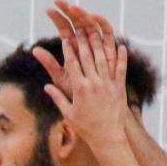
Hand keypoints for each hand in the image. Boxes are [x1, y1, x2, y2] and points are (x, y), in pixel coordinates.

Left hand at [34, 0, 118, 99]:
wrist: (94, 105)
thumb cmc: (77, 93)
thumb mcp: (61, 77)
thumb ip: (49, 63)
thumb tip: (33, 50)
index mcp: (72, 48)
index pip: (64, 28)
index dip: (56, 18)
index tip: (47, 9)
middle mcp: (85, 43)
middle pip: (77, 22)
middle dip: (68, 10)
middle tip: (58, 0)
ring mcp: (98, 45)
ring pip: (91, 24)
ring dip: (82, 14)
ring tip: (73, 7)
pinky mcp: (110, 49)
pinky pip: (108, 32)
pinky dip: (102, 23)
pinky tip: (93, 16)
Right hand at [41, 5, 129, 151]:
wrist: (107, 138)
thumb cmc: (86, 127)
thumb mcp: (68, 113)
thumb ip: (57, 98)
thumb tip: (46, 87)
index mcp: (79, 89)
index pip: (72, 63)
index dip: (69, 49)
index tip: (66, 38)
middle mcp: (94, 83)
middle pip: (87, 56)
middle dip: (82, 40)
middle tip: (79, 27)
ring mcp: (108, 85)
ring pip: (103, 59)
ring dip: (99, 44)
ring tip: (96, 32)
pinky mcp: (119, 88)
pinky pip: (120, 69)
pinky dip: (121, 57)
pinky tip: (120, 46)